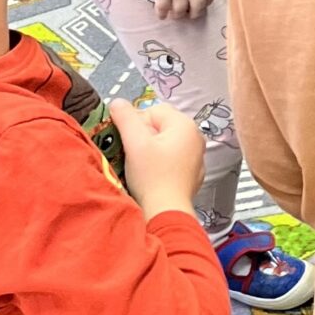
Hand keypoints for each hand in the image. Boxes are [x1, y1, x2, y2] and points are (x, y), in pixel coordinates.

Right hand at [114, 100, 204, 216]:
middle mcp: (195, 137)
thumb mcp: (134, 143)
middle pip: (160, 126)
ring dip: (150, 151)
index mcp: (185, 125)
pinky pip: (172, 160)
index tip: (129, 142)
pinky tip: (153, 177)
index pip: (153, 110)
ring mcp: (197, 157)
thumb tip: (117, 102)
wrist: (166, 212)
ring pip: (166, 143)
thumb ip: (125, 118)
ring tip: (142, 167)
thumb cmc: (152, 177)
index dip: (136, 124)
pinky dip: (161, 165)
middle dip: (143, 137)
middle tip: (134, 155)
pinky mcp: (193, 174)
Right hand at [153, 0, 213, 23]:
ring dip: (178, 14)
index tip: (203, 3)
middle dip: (195, 12)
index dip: (207, 1)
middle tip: (189, 13)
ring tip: (174, 14)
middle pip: (197, 6)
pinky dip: (162, 14)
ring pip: (181, 10)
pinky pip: (163, 8)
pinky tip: (162, 16)